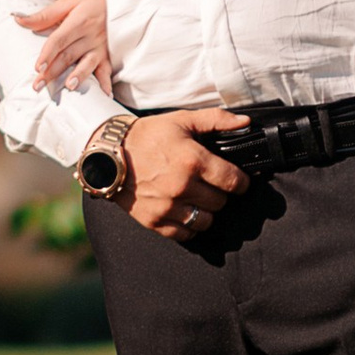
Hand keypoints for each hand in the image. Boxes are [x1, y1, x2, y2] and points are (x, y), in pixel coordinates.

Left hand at [17, 0, 111, 96]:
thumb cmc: (87, 1)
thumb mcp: (66, 3)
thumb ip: (44, 15)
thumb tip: (18, 20)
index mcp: (79, 21)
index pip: (60, 40)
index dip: (48, 54)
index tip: (37, 67)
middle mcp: (91, 35)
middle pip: (69, 55)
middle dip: (53, 72)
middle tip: (38, 86)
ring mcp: (101, 46)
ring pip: (88, 63)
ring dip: (79, 76)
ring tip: (69, 87)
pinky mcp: (109, 53)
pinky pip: (108, 68)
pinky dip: (107, 81)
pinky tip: (105, 94)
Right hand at [116, 106, 250, 241]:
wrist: (108, 153)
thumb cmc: (147, 136)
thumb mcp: (182, 120)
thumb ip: (216, 120)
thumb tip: (245, 124)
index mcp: (193, 161)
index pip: (234, 182)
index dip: (241, 182)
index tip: (238, 180)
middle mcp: (182, 186)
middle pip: (221, 202)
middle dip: (220, 193)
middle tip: (210, 185)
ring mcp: (167, 206)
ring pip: (206, 221)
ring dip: (206, 211)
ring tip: (198, 199)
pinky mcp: (154, 220)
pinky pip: (185, 234)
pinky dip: (189, 226)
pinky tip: (184, 211)